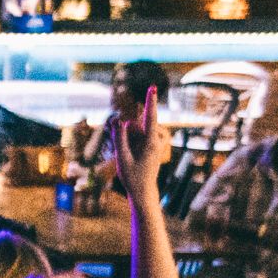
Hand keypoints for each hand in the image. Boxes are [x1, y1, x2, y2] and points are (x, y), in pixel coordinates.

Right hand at [109, 86, 168, 203]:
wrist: (144, 190)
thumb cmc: (133, 177)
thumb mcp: (122, 159)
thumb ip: (120, 139)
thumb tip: (119, 121)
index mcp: (151, 143)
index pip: (150, 118)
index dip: (150, 102)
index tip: (153, 87)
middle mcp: (157, 139)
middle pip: (137, 126)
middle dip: (128, 134)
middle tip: (128, 155)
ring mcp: (158, 141)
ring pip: (139, 130)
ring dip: (131, 139)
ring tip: (133, 156)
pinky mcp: (156, 143)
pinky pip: (141, 134)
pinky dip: (134, 140)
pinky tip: (135, 152)